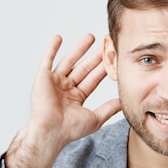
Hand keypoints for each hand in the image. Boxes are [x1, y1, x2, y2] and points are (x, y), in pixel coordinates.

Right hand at [5, 34, 120, 167]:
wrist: (51, 131)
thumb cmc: (70, 129)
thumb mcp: (96, 118)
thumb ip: (109, 108)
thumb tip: (124, 102)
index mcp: (77, 97)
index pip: (93, 79)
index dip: (103, 68)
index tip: (113, 58)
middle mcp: (66, 88)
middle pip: (84, 68)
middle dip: (95, 56)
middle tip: (106, 43)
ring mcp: (54, 82)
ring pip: (69, 61)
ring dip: (79, 49)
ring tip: (90, 36)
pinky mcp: (43, 78)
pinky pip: (48, 60)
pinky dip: (52, 48)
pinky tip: (58, 37)